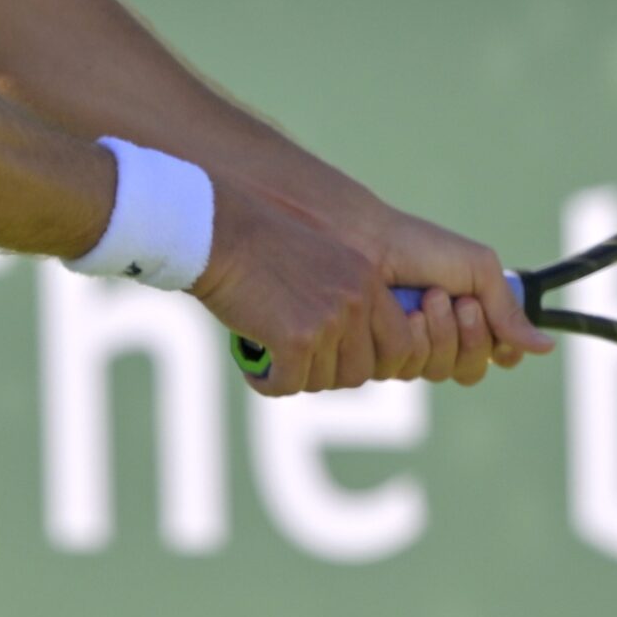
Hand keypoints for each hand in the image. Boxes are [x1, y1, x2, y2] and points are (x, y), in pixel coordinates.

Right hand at [191, 180, 419, 396]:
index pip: (399, 345)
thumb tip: (352, 354)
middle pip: (360, 371)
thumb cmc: (257, 245)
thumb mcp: (320, 261)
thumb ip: (344, 298)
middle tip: (298, 362)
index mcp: (367, 278)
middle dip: (327, 373)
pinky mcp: (296, 338)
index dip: (368, 360)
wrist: (217, 231)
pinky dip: (268, 382)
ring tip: (271, 358)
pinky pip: (289, 384)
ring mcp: (329, 319)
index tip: (337, 359)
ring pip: (324, 381)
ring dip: (296, 375)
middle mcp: (356, 299)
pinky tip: (254, 368)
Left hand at [366, 207, 554, 385]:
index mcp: (468, 318)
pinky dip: (413, 339)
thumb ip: (508, 310)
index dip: (500, 348)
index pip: (497, 356)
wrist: (366, 242)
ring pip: (440, 372)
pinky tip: (405, 312)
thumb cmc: (421, 247)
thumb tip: (547, 347)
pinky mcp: (379, 357)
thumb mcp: (478, 269)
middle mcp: (440, 340)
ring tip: (429, 297)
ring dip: (441, 334)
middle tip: (460, 301)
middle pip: (470, 370)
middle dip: (470, 336)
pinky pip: (408, 371)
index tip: (492, 319)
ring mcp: (409, 350)